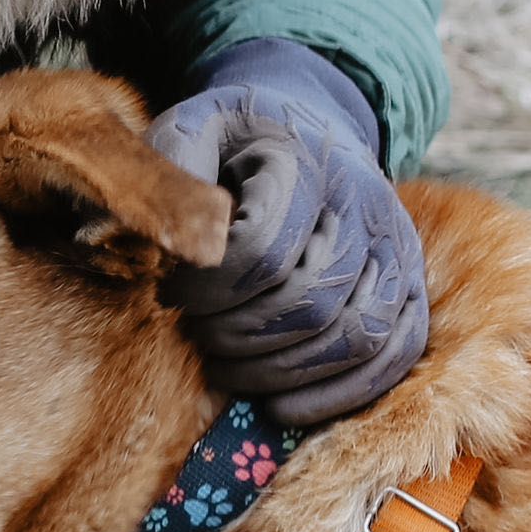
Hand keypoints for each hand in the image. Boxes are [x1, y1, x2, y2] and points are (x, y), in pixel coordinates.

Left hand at [150, 38, 428, 425]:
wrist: (307, 127)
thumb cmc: (234, 143)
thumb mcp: (190, 128)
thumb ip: (167, 170)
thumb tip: (121, 241)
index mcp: (303, 158)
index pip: (262, 253)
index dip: (208, 290)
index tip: (171, 291)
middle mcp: (362, 202)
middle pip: (308, 304)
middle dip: (239, 337)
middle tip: (199, 334)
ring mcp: (395, 249)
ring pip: (353, 337)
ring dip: (280, 372)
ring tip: (231, 368)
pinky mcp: (409, 289)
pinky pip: (392, 357)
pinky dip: (337, 395)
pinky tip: (282, 405)